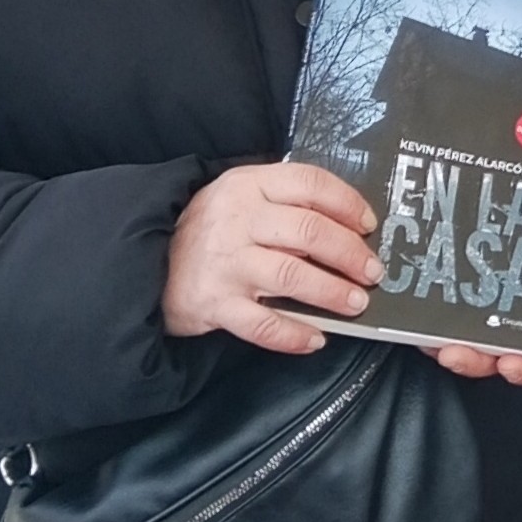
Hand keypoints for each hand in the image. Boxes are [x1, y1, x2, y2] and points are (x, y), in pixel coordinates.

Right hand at [163, 161, 379, 355]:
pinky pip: (264, 324)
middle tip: (373, 272)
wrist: (147, 264)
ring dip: (333, 292)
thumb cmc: (209, 231)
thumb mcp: (239, 197)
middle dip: (350, 253)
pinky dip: (294, 334)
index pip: (309, 183)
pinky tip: (316, 338)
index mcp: (247, 185)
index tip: (369, 225)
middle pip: (309, 231)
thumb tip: (349, 224)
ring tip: (356, 303)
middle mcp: (237, 220)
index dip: (347, 203)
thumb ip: (283, 202)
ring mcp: (225, 263)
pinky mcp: (215, 303)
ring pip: (292, 275)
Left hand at [430, 174, 521, 385]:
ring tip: (423, 333)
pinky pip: (438, 304)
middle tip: (450, 351)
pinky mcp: (459, 278)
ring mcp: (484, 293)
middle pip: (493, 350)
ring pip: (460, 333)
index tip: (510, 364)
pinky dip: (424, 312)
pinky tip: (413, 303)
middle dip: (471, 359)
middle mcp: (514, 303)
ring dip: (440, 341)